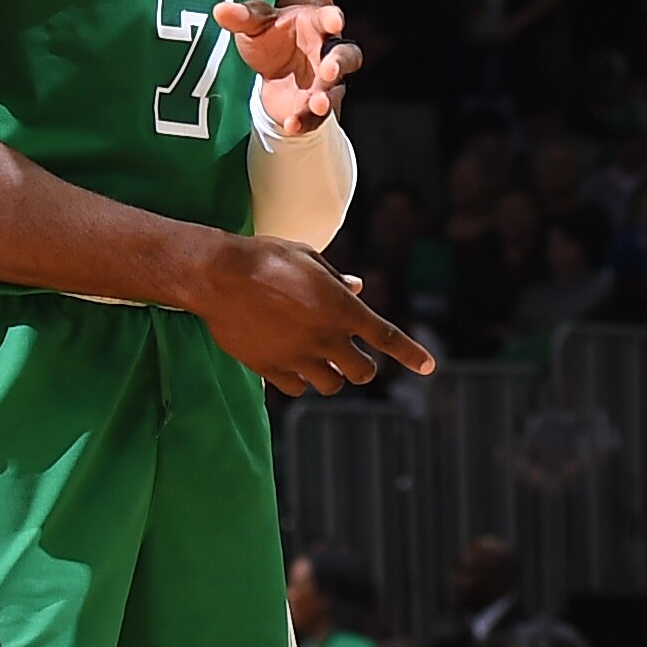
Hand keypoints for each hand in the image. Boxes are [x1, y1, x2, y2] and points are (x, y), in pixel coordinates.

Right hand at [185, 232, 434, 396]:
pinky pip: (297, 389)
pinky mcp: (270, 369)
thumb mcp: (308, 257)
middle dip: (362, 367)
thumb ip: (336, 279)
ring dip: (332, 376)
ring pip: (331, 386)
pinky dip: (300, 381)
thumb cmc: (265, 258)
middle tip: (352, 357)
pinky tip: (292, 365)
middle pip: (362, 372)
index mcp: (341, 308)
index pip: (386, 337)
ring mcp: (297, 357)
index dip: (411, 354)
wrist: (218, 275)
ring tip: (320, 360)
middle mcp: (325, 338)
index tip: (428, 366)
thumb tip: (357, 288)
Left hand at [216, 0, 358, 133]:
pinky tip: (292, 124)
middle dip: (339, 64)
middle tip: (330, 70)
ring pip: (334, 91)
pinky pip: (315, 118)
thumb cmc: (271, 38)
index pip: (329, 19)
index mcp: (315, 25)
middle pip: (345, 57)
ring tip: (317, 103)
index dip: (333, 20)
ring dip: (327, 98)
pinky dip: (305, 122)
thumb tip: (221, 10)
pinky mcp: (312, 107)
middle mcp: (326, 54)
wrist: (270, 70)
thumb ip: (242, 17)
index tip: (334, 22)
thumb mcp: (254, 24)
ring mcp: (323, 83)